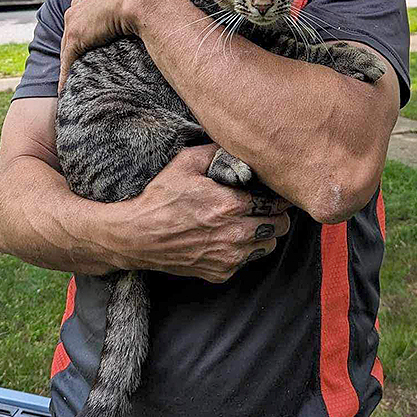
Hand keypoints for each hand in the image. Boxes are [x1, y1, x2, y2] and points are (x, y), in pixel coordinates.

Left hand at [58, 0, 170, 90]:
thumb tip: (164, 0)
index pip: (90, 10)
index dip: (92, 25)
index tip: (95, 37)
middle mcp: (84, 1)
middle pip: (75, 26)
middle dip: (77, 42)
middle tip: (80, 62)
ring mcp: (78, 19)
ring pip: (69, 44)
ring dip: (70, 62)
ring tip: (71, 79)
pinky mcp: (77, 35)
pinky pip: (68, 58)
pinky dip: (66, 74)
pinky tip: (67, 87)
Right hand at [100, 144, 291, 283]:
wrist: (136, 235)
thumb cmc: (160, 197)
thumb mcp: (186, 162)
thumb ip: (217, 151)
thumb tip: (238, 144)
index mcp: (232, 205)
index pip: (276, 202)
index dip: (278, 195)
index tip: (273, 190)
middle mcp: (236, 234)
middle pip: (280, 226)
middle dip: (276, 214)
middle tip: (264, 206)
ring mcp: (229, 257)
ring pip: (268, 246)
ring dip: (264, 233)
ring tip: (249, 222)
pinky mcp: (220, 273)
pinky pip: (247, 261)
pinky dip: (244, 250)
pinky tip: (227, 237)